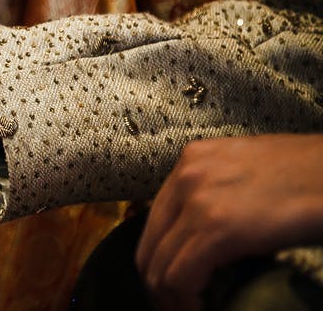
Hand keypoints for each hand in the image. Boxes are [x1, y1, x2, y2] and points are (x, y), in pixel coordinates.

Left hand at [136, 134, 322, 310]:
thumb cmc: (309, 173)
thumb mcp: (247, 170)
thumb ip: (217, 191)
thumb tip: (202, 231)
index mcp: (192, 159)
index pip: (156, 220)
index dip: (158, 258)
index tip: (171, 284)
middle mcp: (186, 175)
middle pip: (149, 243)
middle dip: (157, 282)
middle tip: (174, 305)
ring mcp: (197, 200)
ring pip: (159, 265)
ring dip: (170, 297)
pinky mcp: (216, 228)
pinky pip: (180, 276)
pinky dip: (184, 301)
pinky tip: (200, 309)